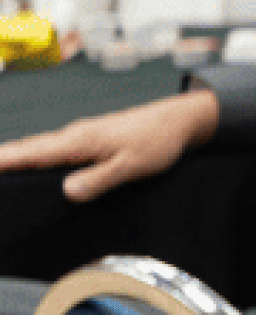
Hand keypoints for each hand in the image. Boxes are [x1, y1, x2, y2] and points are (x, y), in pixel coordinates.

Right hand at [0, 90, 219, 200]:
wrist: (179, 121)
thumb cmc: (158, 141)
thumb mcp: (131, 166)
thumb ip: (99, 179)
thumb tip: (67, 192)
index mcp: (78, 141)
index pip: (30, 153)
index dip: (4, 161)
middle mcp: (74, 135)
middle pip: (28, 149)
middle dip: (3, 160)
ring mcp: (81, 136)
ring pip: (41, 149)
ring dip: (18, 158)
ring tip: (1, 170)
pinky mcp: (90, 140)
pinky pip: (55, 150)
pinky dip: (37, 157)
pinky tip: (33, 166)